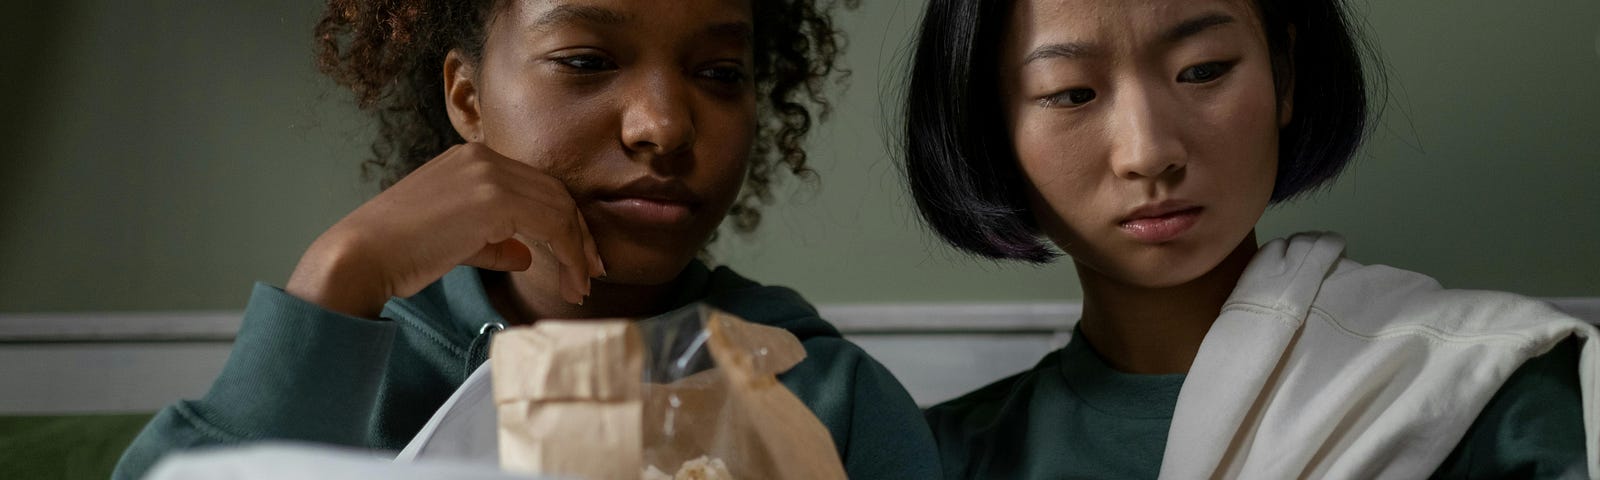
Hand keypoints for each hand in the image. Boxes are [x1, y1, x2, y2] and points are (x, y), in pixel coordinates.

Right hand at [286, 143, 604, 317]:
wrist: (361, 256)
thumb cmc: (400, 253)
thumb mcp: (455, 239)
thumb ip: (493, 241)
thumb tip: (525, 254)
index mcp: (472, 158)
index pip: (538, 185)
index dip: (566, 221)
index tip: (581, 257)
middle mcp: (483, 156)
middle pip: (555, 192)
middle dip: (580, 235)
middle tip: (593, 272)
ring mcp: (488, 173)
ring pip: (558, 208)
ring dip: (577, 250)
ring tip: (582, 286)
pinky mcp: (492, 198)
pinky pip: (550, 224)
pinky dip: (568, 254)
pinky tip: (570, 282)